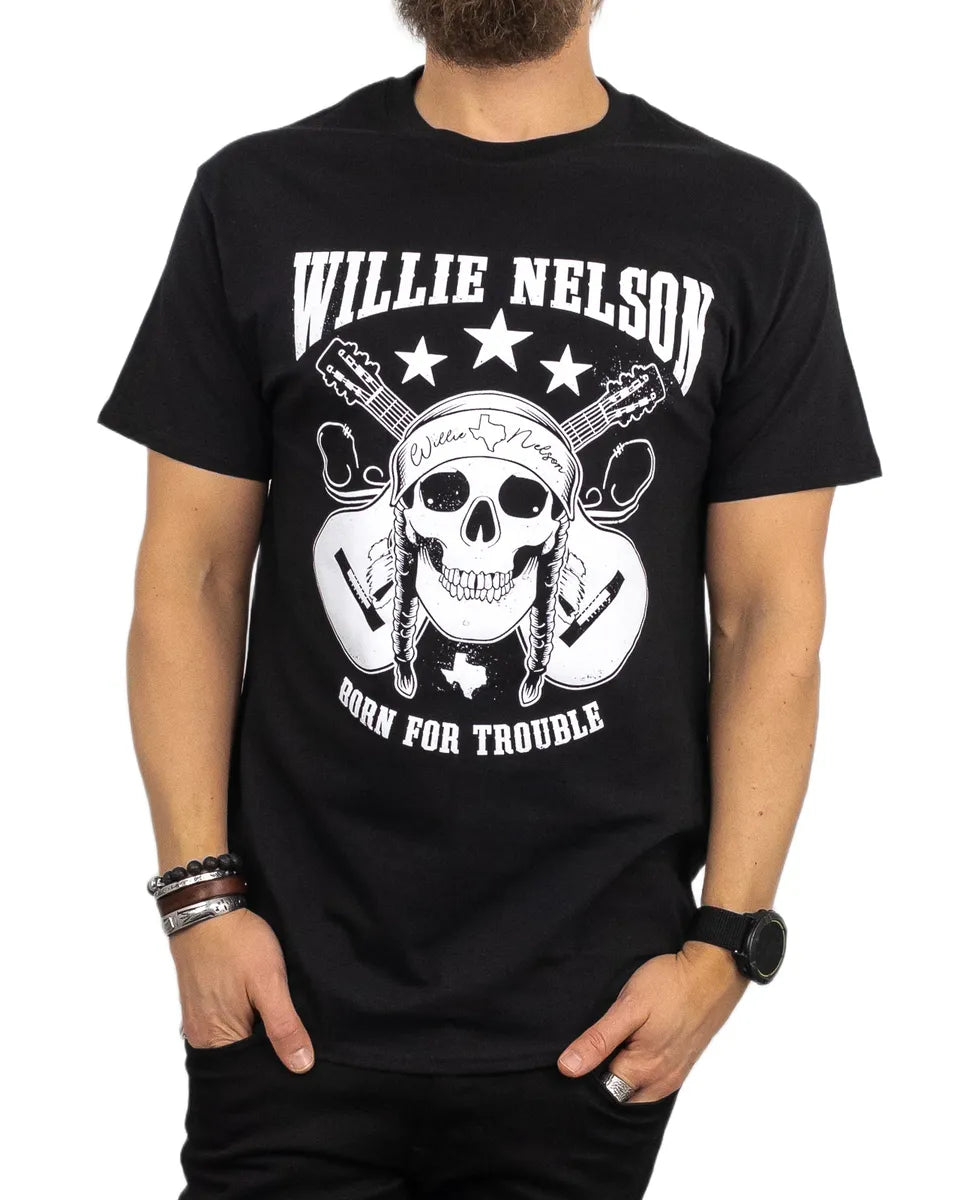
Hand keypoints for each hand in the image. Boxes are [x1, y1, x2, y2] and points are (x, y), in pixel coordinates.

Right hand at [171, 907, 314, 1072]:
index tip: (298, 1051)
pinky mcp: (198, 1001)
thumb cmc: (237, 943)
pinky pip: (224, 1022)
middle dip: (265, 1048)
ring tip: (276, 1014)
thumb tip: (301, 1065)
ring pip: (233, 1038)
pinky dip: (243, 1018)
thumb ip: (284, 1027)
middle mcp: (200, 1035)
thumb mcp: (270, 982)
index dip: (276, 1063)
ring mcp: (196, 1018)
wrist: (206, 907)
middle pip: (239, 1057)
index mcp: (215, 1038)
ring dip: (254, 1030)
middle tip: (292, 1029)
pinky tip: (258, 1003)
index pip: (250, 1069)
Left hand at [557, 942, 747, 1101]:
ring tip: (619, 1037)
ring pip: (638, 1087)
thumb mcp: (628, 1007)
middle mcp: (661, 1081)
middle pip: (621, 1092)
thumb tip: (568, 1068)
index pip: (601, 1090)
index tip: (585, 1047)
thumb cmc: (671, 984)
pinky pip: (654, 1078)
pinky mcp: (683, 1062)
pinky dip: (641, 1066)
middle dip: (606, 1074)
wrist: (713, 971)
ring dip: (624, 1069)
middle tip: (601, 1039)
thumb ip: (599, 1040)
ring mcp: (675, 1074)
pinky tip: (637, 1040)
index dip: (587, 1070)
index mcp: (644, 1070)